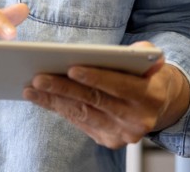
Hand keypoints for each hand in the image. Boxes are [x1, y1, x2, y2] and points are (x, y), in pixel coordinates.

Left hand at [22, 41, 189, 148]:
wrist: (158, 106)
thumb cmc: (147, 76)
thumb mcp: (152, 61)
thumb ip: (145, 52)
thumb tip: (140, 49)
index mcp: (150, 96)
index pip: (119, 85)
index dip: (96, 77)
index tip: (71, 68)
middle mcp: (138, 120)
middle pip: (94, 101)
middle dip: (64, 89)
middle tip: (39, 78)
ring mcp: (123, 134)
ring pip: (82, 114)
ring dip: (54, 101)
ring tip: (31, 88)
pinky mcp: (109, 140)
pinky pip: (79, 123)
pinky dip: (58, 109)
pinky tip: (41, 98)